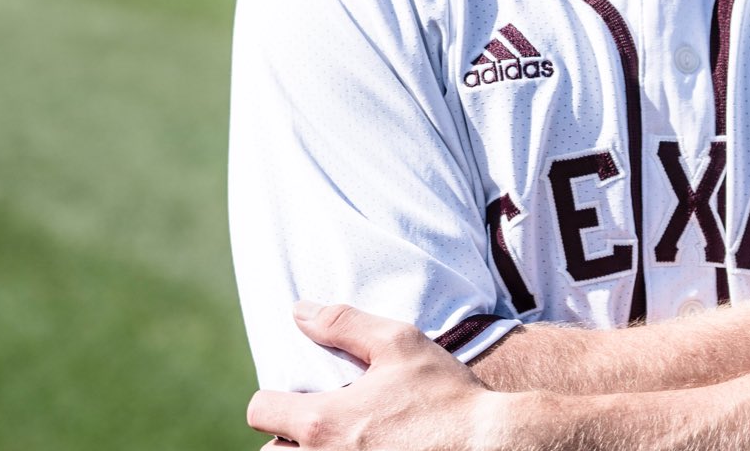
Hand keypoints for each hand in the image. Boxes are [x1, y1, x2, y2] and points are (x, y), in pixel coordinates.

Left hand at [246, 302, 496, 450]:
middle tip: (318, 423)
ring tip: (337, 442)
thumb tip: (298, 312)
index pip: (260, 412)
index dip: (274, 398)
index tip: (297, 395)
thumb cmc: (445, 394)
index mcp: (323, 421)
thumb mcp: (399, 343)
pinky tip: (361, 450)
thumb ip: (343, 324)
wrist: (489, 444)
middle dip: (286, 438)